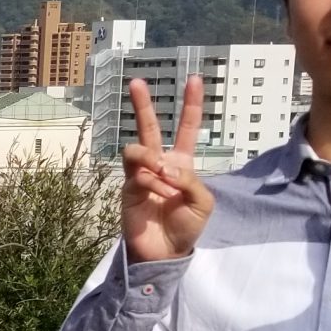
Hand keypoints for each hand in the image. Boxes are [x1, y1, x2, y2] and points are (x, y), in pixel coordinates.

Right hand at [121, 77, 212, 263]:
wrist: (164, 251)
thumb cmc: (186, 226)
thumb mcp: (203, 202)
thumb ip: (190, 179)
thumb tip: (164, 165)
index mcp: (182, 163)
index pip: (187, 128)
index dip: (191, 104)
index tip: (194, 79)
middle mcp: (159, 163)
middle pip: (150, 127)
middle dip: (142, 104)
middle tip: (136, 82)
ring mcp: (141, 174)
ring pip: (138, 148)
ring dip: (152, 159)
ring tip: (163, 177)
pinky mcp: (127, 187)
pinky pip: (137, 173)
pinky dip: (151, 181)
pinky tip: (160, 194)